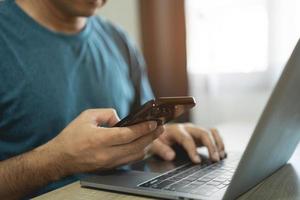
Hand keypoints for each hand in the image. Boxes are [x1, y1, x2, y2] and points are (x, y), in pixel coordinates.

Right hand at [46, 109, 163, 174]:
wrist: (59, 159)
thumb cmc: (71, 137)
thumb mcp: (87, 116)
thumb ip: (107, 114)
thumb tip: (121, 119)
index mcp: (100, 139)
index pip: (128, 134)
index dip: (144, 128)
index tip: (154, 123)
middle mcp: (106, 153)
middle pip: (136, 146)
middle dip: (151, 136)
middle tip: (160, 127)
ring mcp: (109, 163)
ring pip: (135, 155)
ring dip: (147, 145)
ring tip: (154, 135)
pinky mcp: (109, 167)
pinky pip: (129, 160)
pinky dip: (138, 152)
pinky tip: (143, 145)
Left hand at [150, 123, 224, 162]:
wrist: (156, 133)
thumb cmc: (155, 139)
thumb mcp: (152, 144)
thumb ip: (160, 149)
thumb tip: (170, 156)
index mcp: (175, 130)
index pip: (186, 139)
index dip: (192, 150)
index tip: (197, 161)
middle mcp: (187, 128)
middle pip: (203, 133)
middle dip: (211, 146)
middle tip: (215, 159)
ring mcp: (194, 130)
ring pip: (210, 132)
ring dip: (218, 143)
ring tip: (220, 157)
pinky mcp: (199, 135)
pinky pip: (213, 135)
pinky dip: (219, 142)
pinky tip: (221, 153)